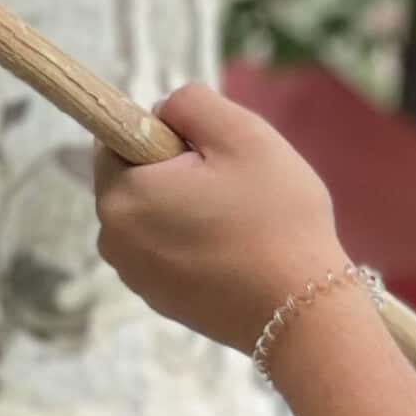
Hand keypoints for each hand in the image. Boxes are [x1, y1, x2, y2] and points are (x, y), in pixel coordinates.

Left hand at [93, 82, 347, 353]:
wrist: (302, 312)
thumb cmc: (276, 218)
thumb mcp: (242, 133)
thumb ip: (190, 102)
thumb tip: (163, 112)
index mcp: (120, 196)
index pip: (114, 137)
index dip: (162, 132)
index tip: (208, 151)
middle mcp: (113, 240)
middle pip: (133, 178)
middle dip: (174, 171)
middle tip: (233, 186)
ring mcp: (135, 277)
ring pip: (153, 216)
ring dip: (186, 207)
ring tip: (239, 221)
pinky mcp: (160, 302)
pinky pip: (167, 251)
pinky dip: (193, 243)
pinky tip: (236, 252)